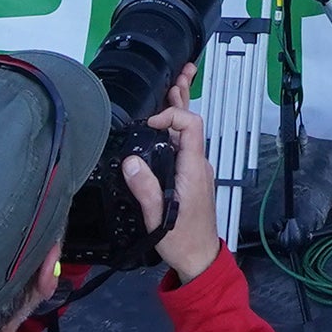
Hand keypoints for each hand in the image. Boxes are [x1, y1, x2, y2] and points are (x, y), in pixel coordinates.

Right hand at [120, 100, 220, 280]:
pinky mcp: (192, 177)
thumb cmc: (182, 240)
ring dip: (180, 111)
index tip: (150, 122)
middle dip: (183, 98)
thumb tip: (131, 161)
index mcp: (193, 170)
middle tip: (179, 74)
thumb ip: (146, 189)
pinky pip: (185, 146)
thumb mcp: (158, 218)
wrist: (200, 257)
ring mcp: (197, 170)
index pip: (192, 126)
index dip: (172, 114)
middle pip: (193, 124)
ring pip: (189, 134)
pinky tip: (166, 125)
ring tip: (175, 85)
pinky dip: (176, 130)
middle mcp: (198, 165)